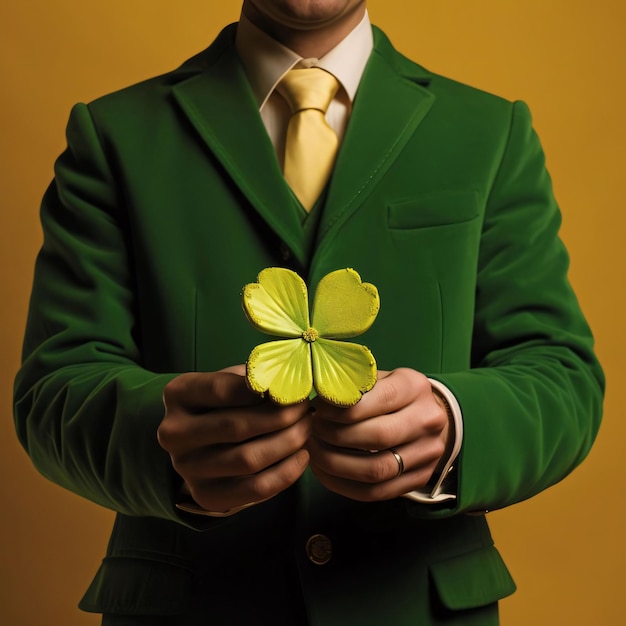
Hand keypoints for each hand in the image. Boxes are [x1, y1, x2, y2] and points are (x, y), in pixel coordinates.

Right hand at [158, 366, 310, 514]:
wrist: (201, 445)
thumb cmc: (224, 403)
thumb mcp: (230, 380)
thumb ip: (253, 377)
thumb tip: (287, 380)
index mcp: (178, 394)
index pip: (221, 389)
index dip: (261, 388)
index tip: (290, 387)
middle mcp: (174, 432)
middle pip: (236, 426)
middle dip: (281, 416)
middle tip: (306, 408)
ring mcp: (186, 468)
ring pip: (248, 459)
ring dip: (287, 442)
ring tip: (307, 428)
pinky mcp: (206, 496)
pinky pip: (254, 489)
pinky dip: (286, 473)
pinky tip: (302, 456)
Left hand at [307, 368, 449, 500]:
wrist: (426, 417)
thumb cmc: (390, 394)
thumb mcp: (378, 378)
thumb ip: (352, 385)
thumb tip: (318, 396)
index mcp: (415, 387)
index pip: (380, 399)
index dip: (344, 408)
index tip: (318, 410)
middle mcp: (428, 420)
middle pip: (379, 436)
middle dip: (336, 436)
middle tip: (312, 430)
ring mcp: (428, 454)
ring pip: (376, 469)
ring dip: (336, 463)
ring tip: (314, 451)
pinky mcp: (419, 479)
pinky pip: (375, 492)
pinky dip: (342, 484)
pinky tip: (323, 471)